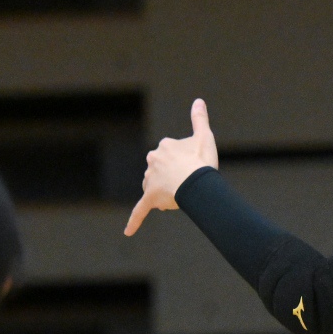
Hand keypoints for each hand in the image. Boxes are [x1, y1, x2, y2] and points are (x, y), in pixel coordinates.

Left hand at [126, 99, 219, 235]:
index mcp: (164, 146)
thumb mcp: (204, 136)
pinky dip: (134, 222)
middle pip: (162, 171)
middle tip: (190, 181)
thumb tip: (198, 100)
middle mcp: (153, 160)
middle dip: (173, 178)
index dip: (185, 163)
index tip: (194, 166)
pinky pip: (140, 211)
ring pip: (155, 188)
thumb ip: (199, 119)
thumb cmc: (203, 161)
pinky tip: (128, 233)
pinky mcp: (149, 198)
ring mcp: (150, 179)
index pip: (172, 155)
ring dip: (167, 192)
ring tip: (184, 195)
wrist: (197, 182)